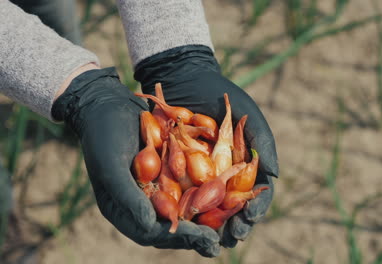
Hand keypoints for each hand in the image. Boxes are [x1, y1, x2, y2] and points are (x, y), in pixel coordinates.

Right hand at [52, 67, 219, 256]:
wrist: (109, 103)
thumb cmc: (104, 135)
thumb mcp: (112, 166)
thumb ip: (128, 198)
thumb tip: (151, 227)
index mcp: (122, 208)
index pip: (152, 232)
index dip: (178, 238)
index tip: (204, 239)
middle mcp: (140, 202)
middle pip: (170, 227)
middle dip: (194, 236)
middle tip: (218, 243)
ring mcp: (154, 187)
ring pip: (181, 211)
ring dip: (202, 221)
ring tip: (226, 229)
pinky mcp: (166, 172)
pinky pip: (185, 189)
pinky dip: (203, 195)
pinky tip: (223, 198)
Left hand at [135, 45, 278, 246]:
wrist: (185, 79)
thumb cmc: (220, 96)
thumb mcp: (247, 116)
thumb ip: (263, 144)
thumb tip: (273, 178)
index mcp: (243, 167)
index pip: (254, 197)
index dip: (254, 211)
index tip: (249, 219)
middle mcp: (222, 175)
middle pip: (231, 211)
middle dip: (233, 228)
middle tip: (231, 238)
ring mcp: (198, 176)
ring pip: (207, 210)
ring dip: (211, 229)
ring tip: (212, 240)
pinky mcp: (174, 172)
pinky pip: (179, 196)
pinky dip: (184, 212)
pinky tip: (185, 223)